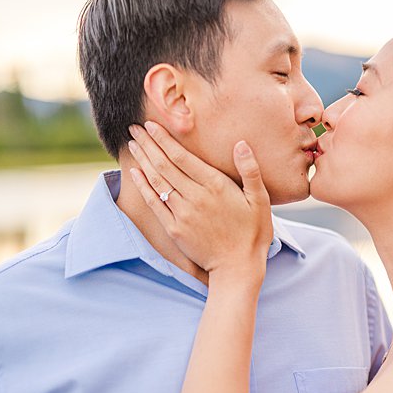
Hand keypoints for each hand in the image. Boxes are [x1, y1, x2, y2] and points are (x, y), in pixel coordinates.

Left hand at [124, 122, 271, 289]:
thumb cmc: (253, 233)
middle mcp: (195, 197)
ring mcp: (182, 213)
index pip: (183, 157)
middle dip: (148, 144)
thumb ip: (250, 171)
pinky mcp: (173, 228)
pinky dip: (142, 186)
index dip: (164, 139)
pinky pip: (153, 202)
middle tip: (134, 128)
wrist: (237, 267)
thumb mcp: (261, 200)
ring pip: (157, 181)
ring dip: (142, 160)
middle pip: (165, 165)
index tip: (151, 125)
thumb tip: (241, 144)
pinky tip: (135, 172)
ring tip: (132, 144)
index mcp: (217, 186)